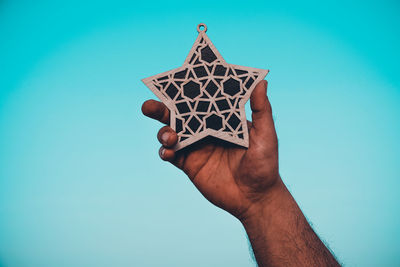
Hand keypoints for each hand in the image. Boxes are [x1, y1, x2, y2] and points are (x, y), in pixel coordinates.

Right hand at [142, 80, 280, 219]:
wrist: (255, 198)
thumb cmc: (265, 164)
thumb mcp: (266, 134)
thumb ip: (261, 110)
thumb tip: (262, 82)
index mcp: (221, 118)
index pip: (200, 100)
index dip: (186, 92)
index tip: (174, 82)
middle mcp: (205, 130)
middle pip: (179, 115)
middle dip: (161, 109)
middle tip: (149, 106)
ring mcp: (196, 147)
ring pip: (171, 133)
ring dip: (163, 132)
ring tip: (170, 137)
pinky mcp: (189, 165)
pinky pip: (171, 155)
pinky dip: (165, 152)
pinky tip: (168, 152)